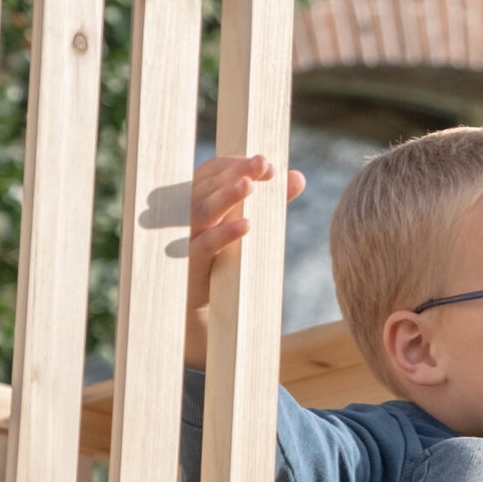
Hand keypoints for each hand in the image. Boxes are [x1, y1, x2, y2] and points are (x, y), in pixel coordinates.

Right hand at [185, 154, 305, 369]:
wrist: (209, 320)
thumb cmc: (228, 267)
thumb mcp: (251, 232)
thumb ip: (272, 204)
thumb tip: (298, 176)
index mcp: (199, 205)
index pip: (211, 173)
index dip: (235, 164)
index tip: (265, 161)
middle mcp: (186, 220)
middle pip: (205, 187)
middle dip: (233, 173)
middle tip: (262, 163)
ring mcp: (184, 243)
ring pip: (200, 213)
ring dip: (225, 197)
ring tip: (250, 185)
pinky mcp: (189, 269)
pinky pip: (203, 248)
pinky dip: (223, 235)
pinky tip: (246, 226)